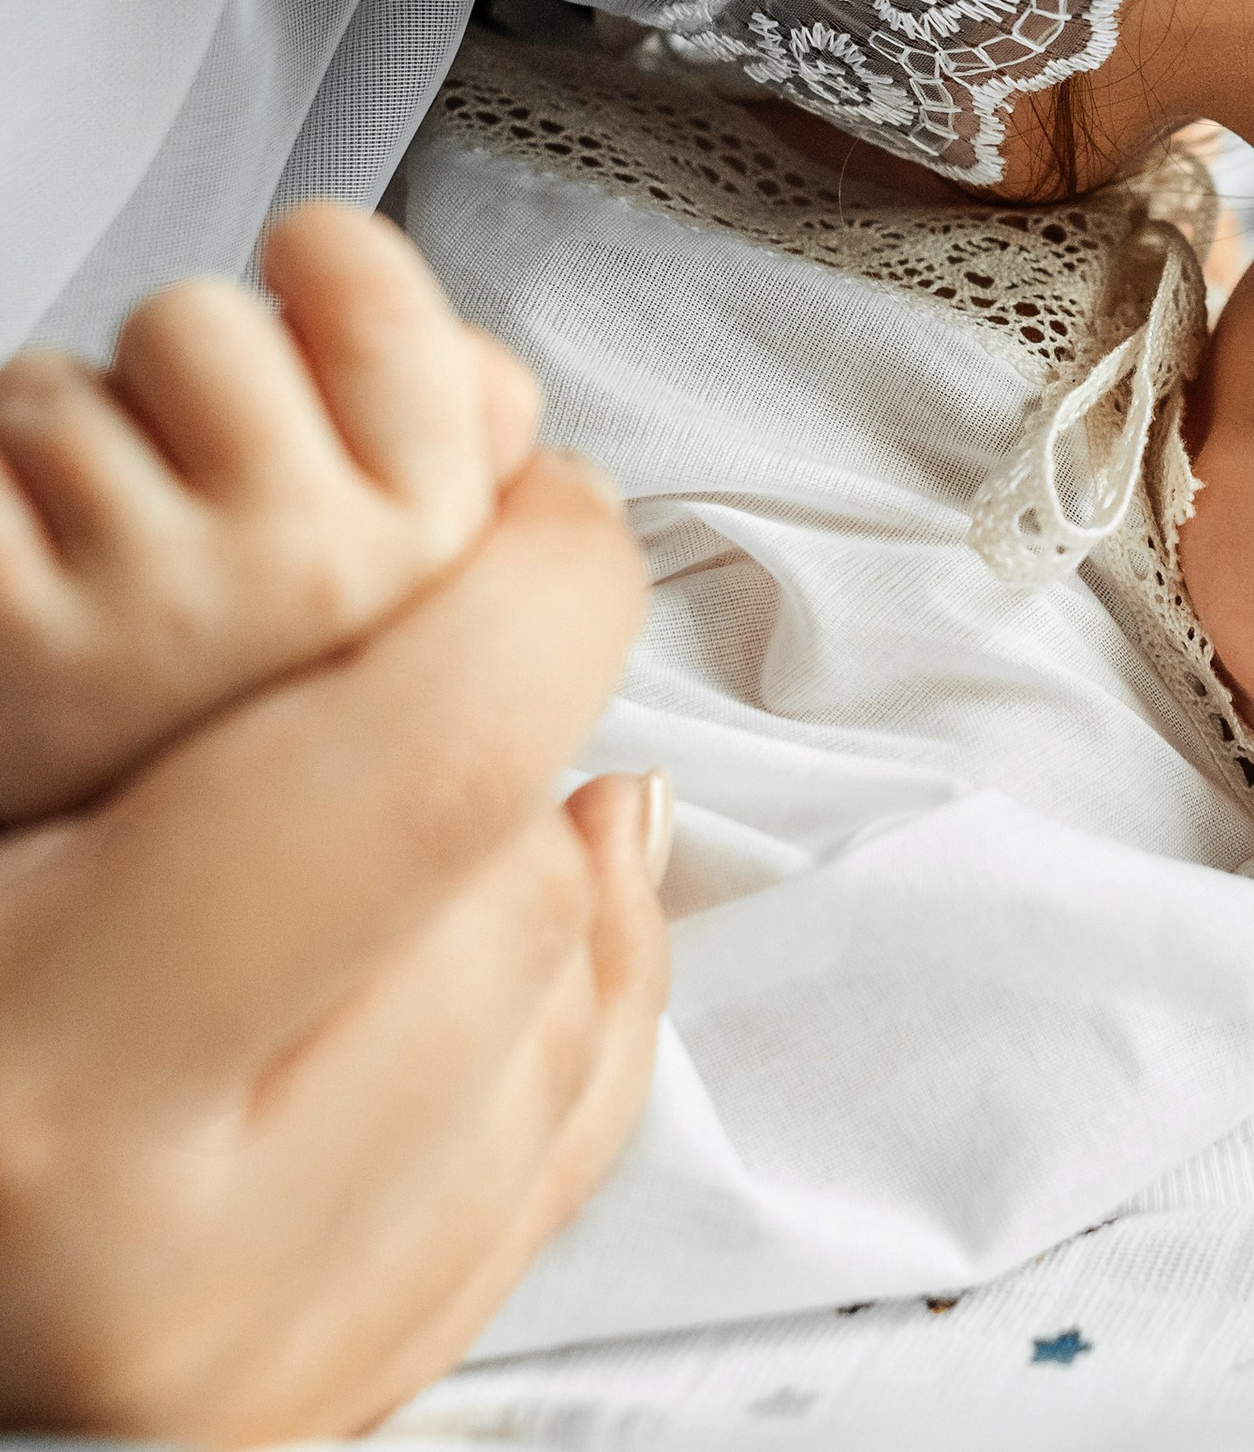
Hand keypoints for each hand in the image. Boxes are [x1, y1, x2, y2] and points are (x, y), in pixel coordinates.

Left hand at [0, 202, 538, 822]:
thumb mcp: (440, 628)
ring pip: (52, 388)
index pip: (386, 295)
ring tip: (82, 571)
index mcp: (440, 561)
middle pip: (203, 318)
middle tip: (184, 491)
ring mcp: (158, 607)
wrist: (86, 953)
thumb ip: (483, 474)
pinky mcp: (6, 627)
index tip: (322, 280)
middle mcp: (323, 583)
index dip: (344, 278)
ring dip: (40, 459)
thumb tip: (489, 395)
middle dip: (160, 384)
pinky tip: (16, 607)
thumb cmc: (237, 749)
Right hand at [0, 446, 668, 1442]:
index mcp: (37, 1074)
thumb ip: (156, 695)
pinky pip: (554, 1165)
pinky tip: (525, 904)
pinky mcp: (315, 1407)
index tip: (544, 516)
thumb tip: (452, 582)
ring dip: (535, 871)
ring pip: (568, 1019)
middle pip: (519, 892)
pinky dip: (574, 1007)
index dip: (535, 591)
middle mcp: (166, 1265)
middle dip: (502, 737)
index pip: (439, 764)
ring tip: (409, 797)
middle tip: (411, 653)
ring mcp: (258, 1373)